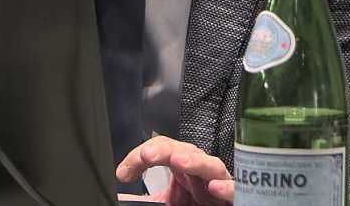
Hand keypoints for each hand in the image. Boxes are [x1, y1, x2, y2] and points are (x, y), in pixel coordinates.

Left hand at [115, 135, 234, 205]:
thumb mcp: (162, 204)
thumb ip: (141, 201)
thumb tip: (114, 197)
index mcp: (183, 171)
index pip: (162, 150)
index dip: (140, 157)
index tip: (123, 174)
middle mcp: (201, 174)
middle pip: (186, 151)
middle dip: (166, 149)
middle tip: (147, 154)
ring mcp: (219, 185)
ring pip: (212, 166)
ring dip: (196, 161)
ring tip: (178, 160)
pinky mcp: (235, 198)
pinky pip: (235, 190)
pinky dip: (227, 187)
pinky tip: (214, 187)